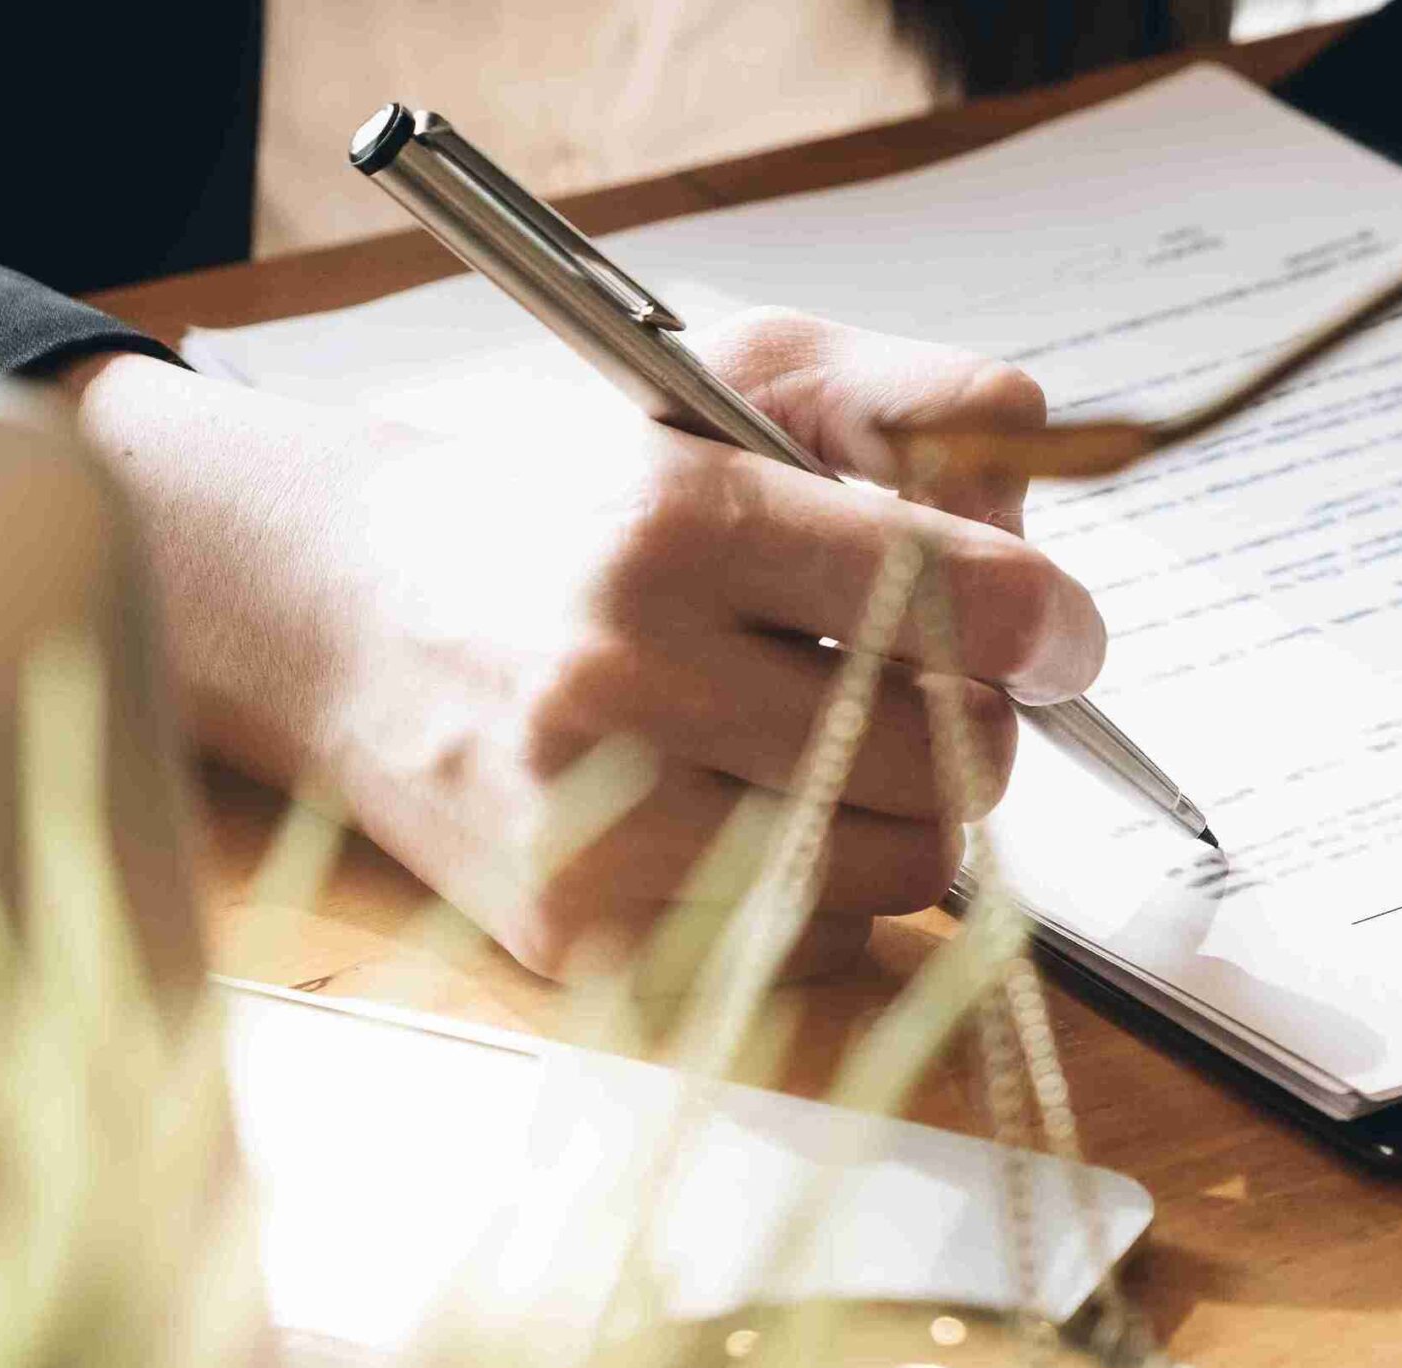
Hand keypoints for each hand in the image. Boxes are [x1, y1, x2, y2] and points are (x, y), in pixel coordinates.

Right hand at [64, 309, 1103, 979]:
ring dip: (910, 819)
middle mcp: (626, 673)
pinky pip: (807, 950)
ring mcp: (595, 818)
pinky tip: (763, 824)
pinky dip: (826, 898)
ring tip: (840, 756)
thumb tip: (1045, 545)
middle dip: (972, 725)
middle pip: (943, 754)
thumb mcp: (726, 383)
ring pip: (895, 869)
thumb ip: (912, 404)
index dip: (1044, 624)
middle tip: (932, 694)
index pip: (947, 597)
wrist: (348, 617)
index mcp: (673, 521)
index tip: (1053, 637)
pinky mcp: (578, 933)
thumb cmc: (567, 507)